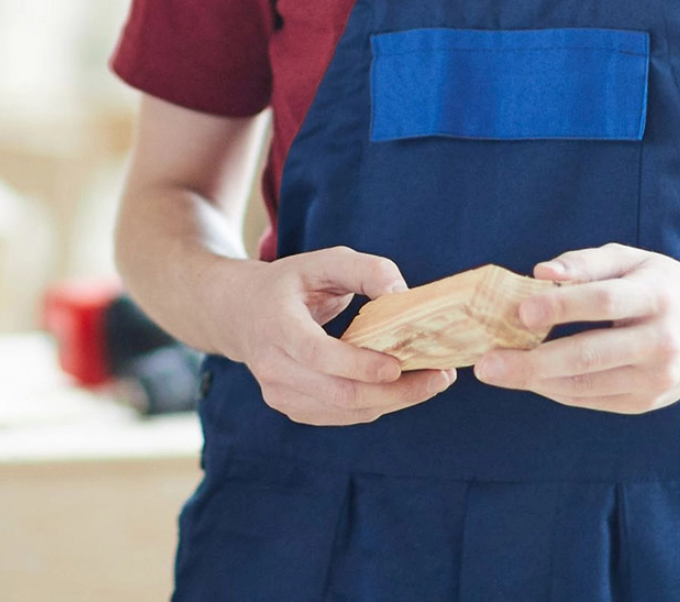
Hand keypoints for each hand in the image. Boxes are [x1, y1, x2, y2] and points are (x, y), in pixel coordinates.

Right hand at [218, 247, 455, 425]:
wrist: (239, 312)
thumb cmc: (290, 284)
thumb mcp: (322, 262)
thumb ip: (364, 269)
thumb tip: (402, 293)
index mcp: (276, 323)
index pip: (318, 355)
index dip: (360, 365)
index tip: (400, 364)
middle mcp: (272, 365)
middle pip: (340, 393)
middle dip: (396, 391)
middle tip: (440, 376)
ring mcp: (279, 393)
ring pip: (346, 411)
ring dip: (394, 402)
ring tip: (431, 382)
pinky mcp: (291, 408)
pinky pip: (342, 416)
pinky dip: (376, 405)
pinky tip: (399, 388)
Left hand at [472, 243, 679, 412]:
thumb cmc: (662, 284)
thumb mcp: (630, 259)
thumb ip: (584, 263)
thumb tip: (540, 273)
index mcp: (657, 297)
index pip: (604, 302)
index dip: (561, 306)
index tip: (519, 312)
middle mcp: (661, 341)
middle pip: (591, 355)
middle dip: (533, 362)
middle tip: (486, 365)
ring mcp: (658, 379)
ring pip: (588, 384)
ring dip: (537, 380)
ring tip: (497, 372)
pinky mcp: (649, 402)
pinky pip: (594, 398)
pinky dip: (558, 389)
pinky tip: (530, 378)